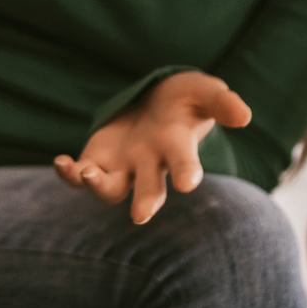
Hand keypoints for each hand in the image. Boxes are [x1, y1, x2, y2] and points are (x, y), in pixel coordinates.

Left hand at [55, 72, 251, 223]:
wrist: (156, 102)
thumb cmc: (185, 99)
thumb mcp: (203, 92)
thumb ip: (221, 102)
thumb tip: (244, 116)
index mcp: (178, 148)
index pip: (185, 164)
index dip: (187, 173)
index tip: (188, 184)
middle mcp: (151, 165)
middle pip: (149, 191)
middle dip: (146, 202)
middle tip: (141, 215)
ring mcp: (123, 167)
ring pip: (111, 189)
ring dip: (99, 186)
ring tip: (88, 174)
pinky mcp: (98, 160)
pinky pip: (81, 175)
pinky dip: (70, 174)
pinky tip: (62, 163)